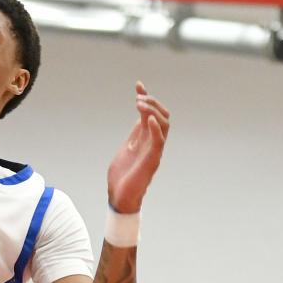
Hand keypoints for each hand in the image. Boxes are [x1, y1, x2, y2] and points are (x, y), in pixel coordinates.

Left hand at [107, 82, 169, 213]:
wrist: (120, 198)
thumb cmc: (122, 177)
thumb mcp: (126, 149)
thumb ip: (134, 135)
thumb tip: (140, 120)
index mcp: (145, 139)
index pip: (150, 113)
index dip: (146, 98)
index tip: (138, 85)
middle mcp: (153, 143)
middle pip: (162, 116)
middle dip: (152, 102)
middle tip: (138, 97)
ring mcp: (154, 151)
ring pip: (163, 125)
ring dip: (152, 111)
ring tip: (139, 104)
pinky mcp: (152, 160)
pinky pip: (159, 141)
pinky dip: (155, 128)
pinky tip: (146, 118)